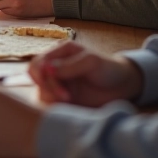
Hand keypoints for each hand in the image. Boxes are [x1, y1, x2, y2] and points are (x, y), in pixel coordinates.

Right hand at [28, 41, 143, 106]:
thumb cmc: (109, 69)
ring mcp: (58, 81)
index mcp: (60, 51)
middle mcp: (55, 66)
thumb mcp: (92, 62)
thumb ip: (69, 65)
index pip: (38, 62)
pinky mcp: (61, 96)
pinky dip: (54, 105)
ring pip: (40, 91)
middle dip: (47, 88)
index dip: (42, 75)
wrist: (122, 87)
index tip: (58, 86)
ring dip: (51, 97)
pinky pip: (48, 102)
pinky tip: (69, 105)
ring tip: (69, 101)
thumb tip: (47, 69)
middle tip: (66, 97)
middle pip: (35, 77)